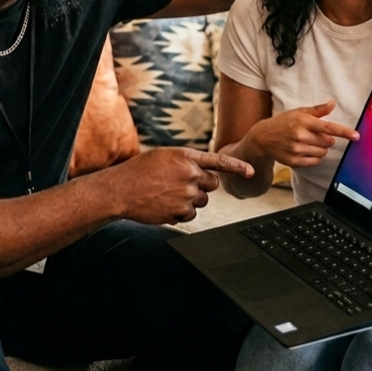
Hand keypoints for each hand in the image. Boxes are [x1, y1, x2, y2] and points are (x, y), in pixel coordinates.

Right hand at [113, 147, 253, 223]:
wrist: (120, 190)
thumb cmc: (139, 172)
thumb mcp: (163, 156)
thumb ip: (186, 161)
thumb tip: (202, 171)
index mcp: (185, 157)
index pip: (218, 161)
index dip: (237, 167)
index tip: (251, 172)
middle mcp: (188, 174)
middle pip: (212, 184)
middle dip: (201, 185)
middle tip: (181, 184)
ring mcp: (185, 194)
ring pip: (201, 201)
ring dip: (190, 200)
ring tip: (168, 194)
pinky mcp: (179, 212)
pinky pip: (191, 215)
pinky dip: (181, 212)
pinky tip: (165, 205)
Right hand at [246, 100, 358, 167]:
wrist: (262, 137)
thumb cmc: (283, 122)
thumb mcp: (298, 112)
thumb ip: (317, 110)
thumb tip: (332, 104)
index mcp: (303, 122)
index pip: (328, 127)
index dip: (344, 132)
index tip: (356, 136)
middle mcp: (300, 136)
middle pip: (328, 142)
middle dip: (326, 140)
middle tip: (314, 135)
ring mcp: (296, 150)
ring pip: (322, 153)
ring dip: (320, 149)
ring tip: (308, 143)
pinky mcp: (293, 161)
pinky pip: (314, 162)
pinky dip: (314, 158)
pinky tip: (304, 151)